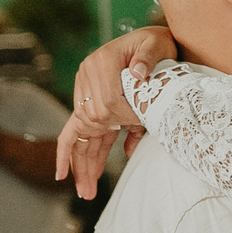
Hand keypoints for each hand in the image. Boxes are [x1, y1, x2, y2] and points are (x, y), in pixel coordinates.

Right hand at [57, 27, 175, 198]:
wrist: (156, 40)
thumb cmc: (159, 42)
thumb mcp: (158, 44)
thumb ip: (148, 58)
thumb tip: (138, 75)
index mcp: (102, 62)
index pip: (108, 102)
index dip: (123, 120)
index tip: (138, 127)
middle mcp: (88, 76)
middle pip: (89, 122)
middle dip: (89, 158)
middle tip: (90, 191)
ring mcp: (87, 90)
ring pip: (81, 132)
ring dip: (82, 163)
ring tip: (85, 192)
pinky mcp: (93, 100)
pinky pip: (81, 130)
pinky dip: (77, 151)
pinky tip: (72, 174)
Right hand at [73, 27, 177, 129]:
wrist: (148, 40)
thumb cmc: (156, 43)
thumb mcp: (158, 45)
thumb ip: (149, 57)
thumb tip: (138, 72)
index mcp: (105, 58)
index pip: (110, 100)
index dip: (126, 116)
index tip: (142, 119)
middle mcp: (89, 66)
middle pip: (97, 111)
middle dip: (118, 122)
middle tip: (137, 123)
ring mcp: (84, 76)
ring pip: (87, 114)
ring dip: (105, 125)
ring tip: (125, 126)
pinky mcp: (84, 84)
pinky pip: (82, 111)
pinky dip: (96, 123)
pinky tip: (111, 126)